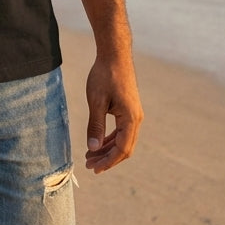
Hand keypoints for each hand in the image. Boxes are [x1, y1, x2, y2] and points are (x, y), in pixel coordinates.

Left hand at [84, 54, 142, 173]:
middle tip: (89, 165)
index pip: (122, 149)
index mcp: (130, 119)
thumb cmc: (104, 75)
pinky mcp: (129, 109)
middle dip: (107, 158)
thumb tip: (93, 148)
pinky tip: (98, 143)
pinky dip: (110, 139)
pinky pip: (121, 130)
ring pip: (123, 140)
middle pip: (124, 148)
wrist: (115, 55)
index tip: (93, 169)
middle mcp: (136, 119)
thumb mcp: (96, 101)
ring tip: (90, 156)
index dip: (108, 161)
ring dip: (108, 149)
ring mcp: (134, 114)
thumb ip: (95, 126)